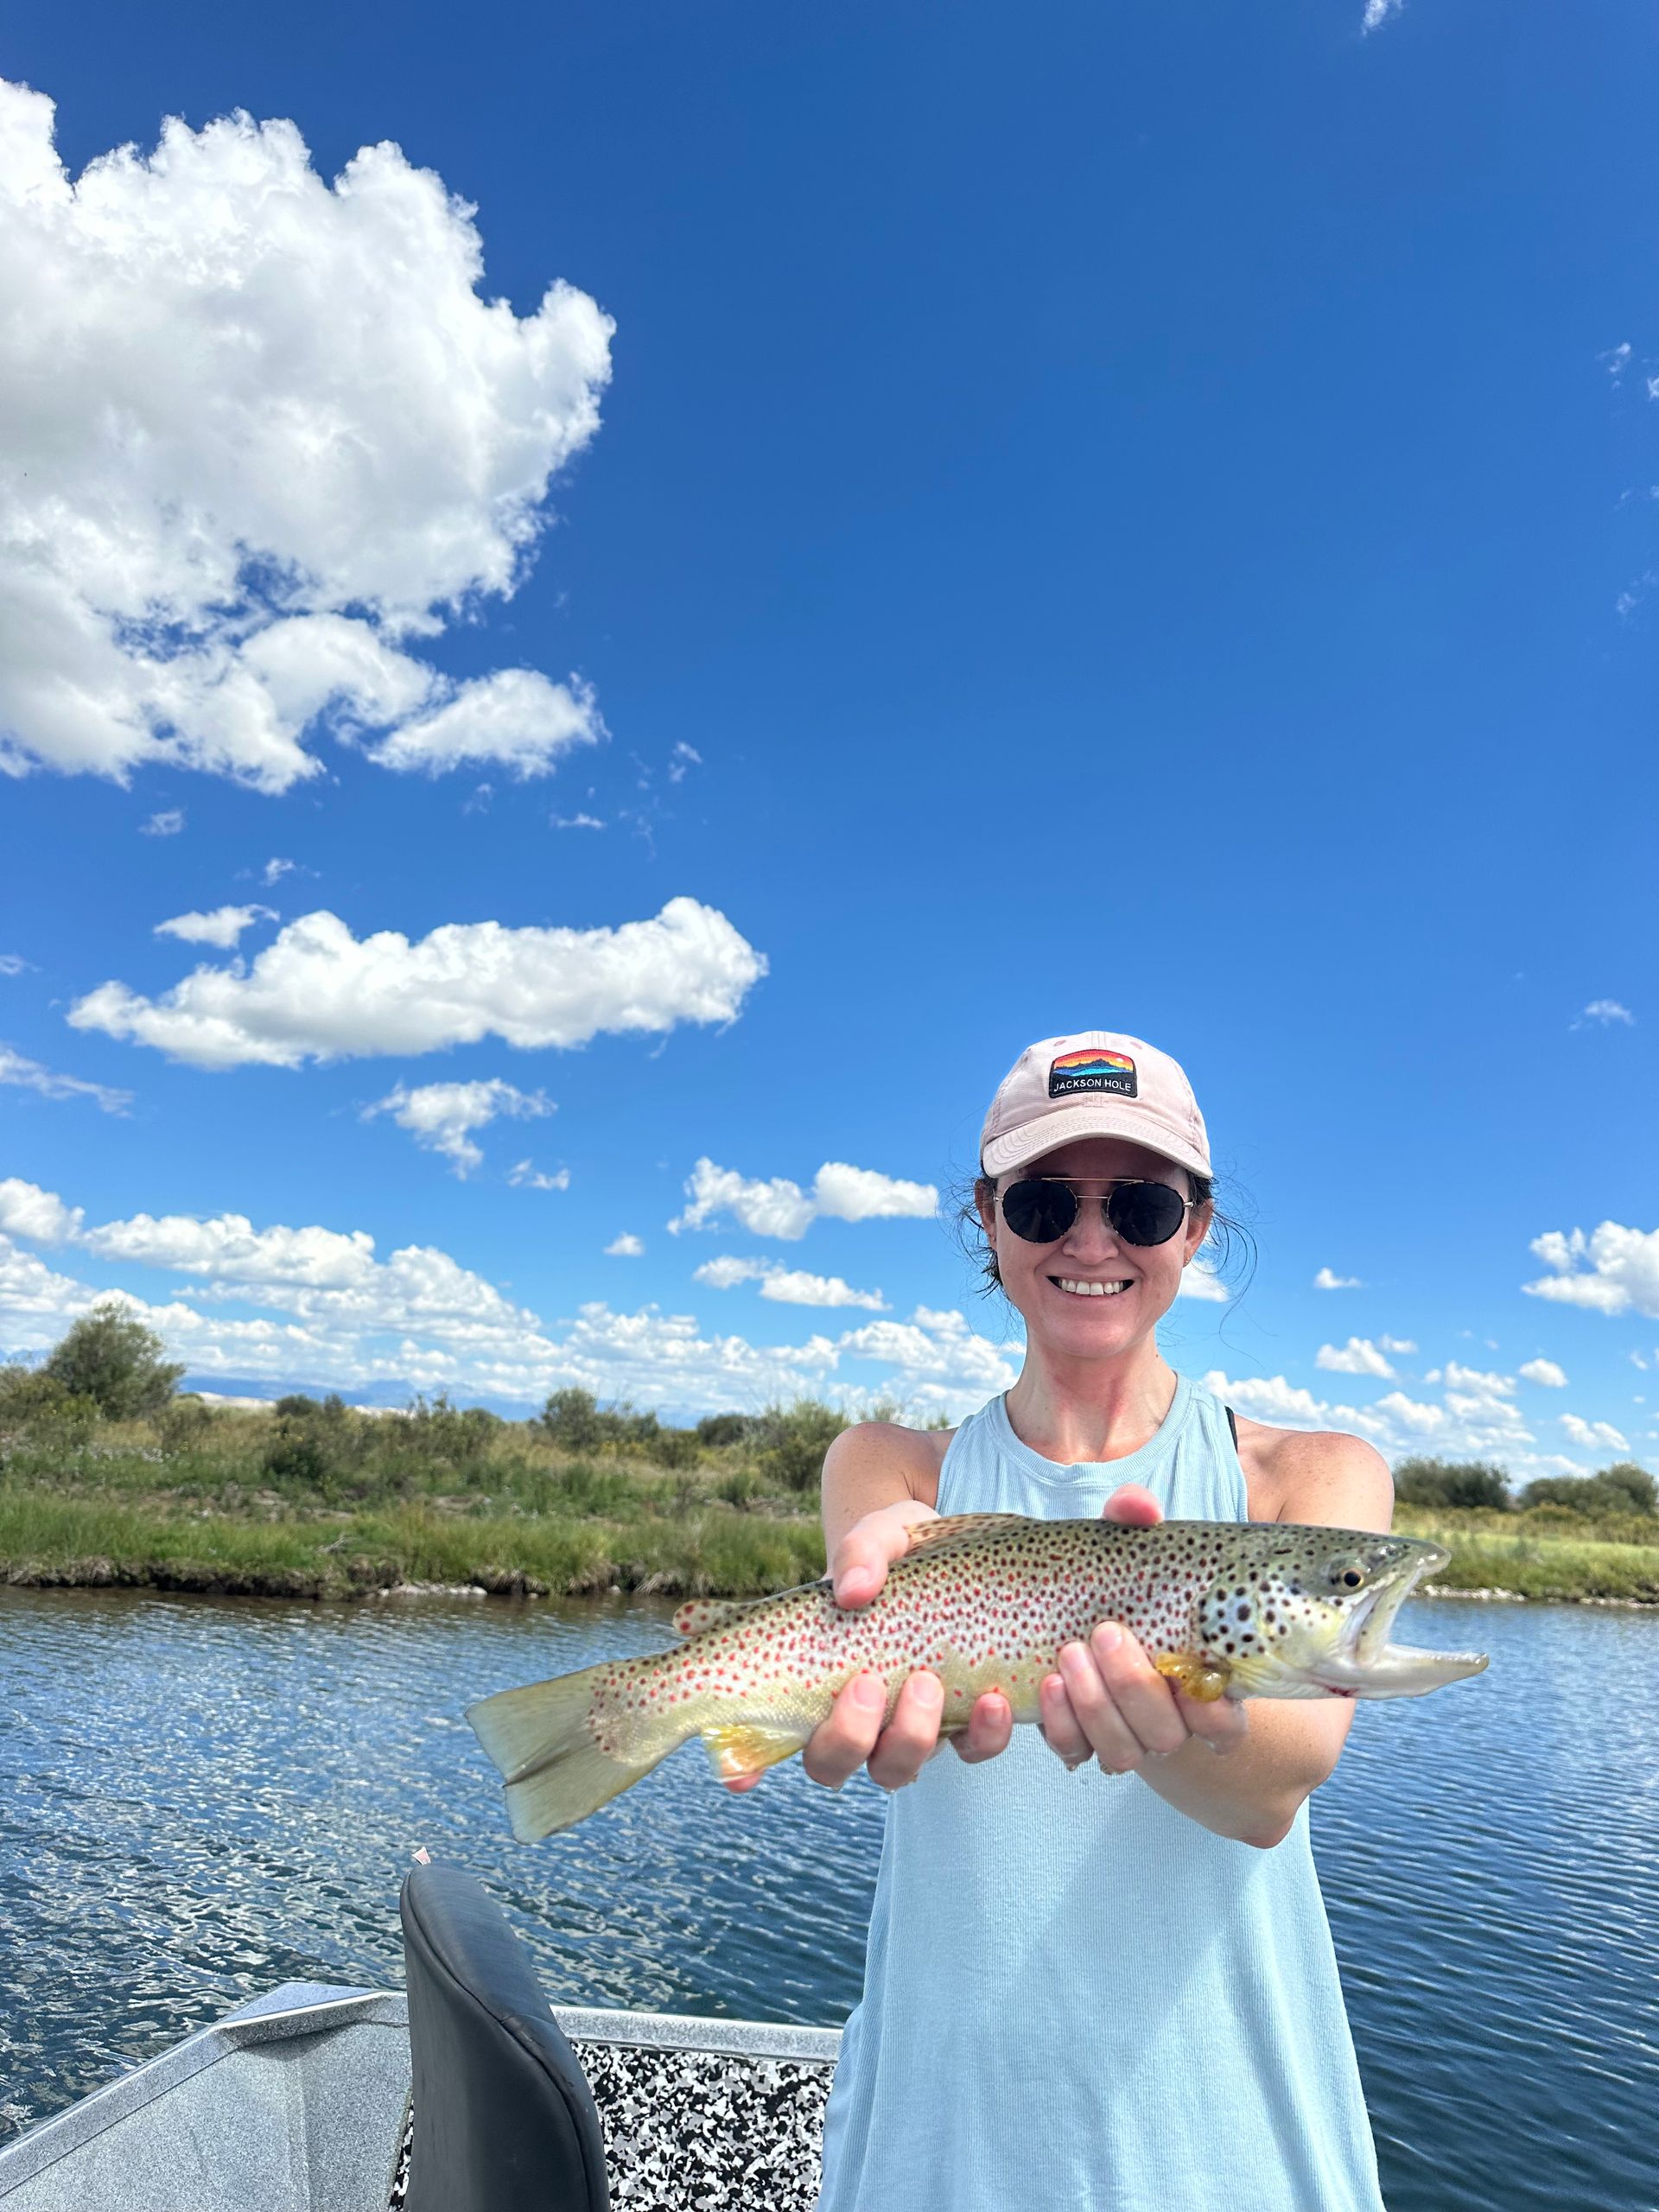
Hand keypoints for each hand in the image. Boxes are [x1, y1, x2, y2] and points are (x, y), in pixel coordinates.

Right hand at [723, 1498, 1012, 1794]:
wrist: (960, 1549)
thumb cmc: (900, 1548)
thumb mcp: (881, 1534)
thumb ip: (863, 1552)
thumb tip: (851, 1591)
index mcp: (814, 1676)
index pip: (764, 1736)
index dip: (746, 1766)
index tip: (745, 1775)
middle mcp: (854, 1715)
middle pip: (833, 1764)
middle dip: (848, 1737)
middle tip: (869, 1683)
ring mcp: (906, 1724)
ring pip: (896, 1769)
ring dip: (909, 1740)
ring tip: (927, 1684)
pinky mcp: (962, 1719)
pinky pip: (971, 1751)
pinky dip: (981, 1738)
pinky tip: (993, 1701)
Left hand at [1038, 1482, 1247, 1772]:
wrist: (1063, 1609)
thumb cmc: (1114, 1583)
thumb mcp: (1124, 1549)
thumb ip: (1133, 1523)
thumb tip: (1140, 1506)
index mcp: (1197, 1685)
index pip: (1223, 1724)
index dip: (1209, 1711)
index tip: (1181, 1666)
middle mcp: (1164, 1722)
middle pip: (1164, 1736)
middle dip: (1133, 1687)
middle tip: (1103, 1632)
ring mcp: (1120, 1735)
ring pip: (1120, 1753)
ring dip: (1093, 1707)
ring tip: (1068, 1653)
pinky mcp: (1075, 1739)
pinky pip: (1071, 1751)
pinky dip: (1058, 1724)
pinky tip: (1041, 1685)